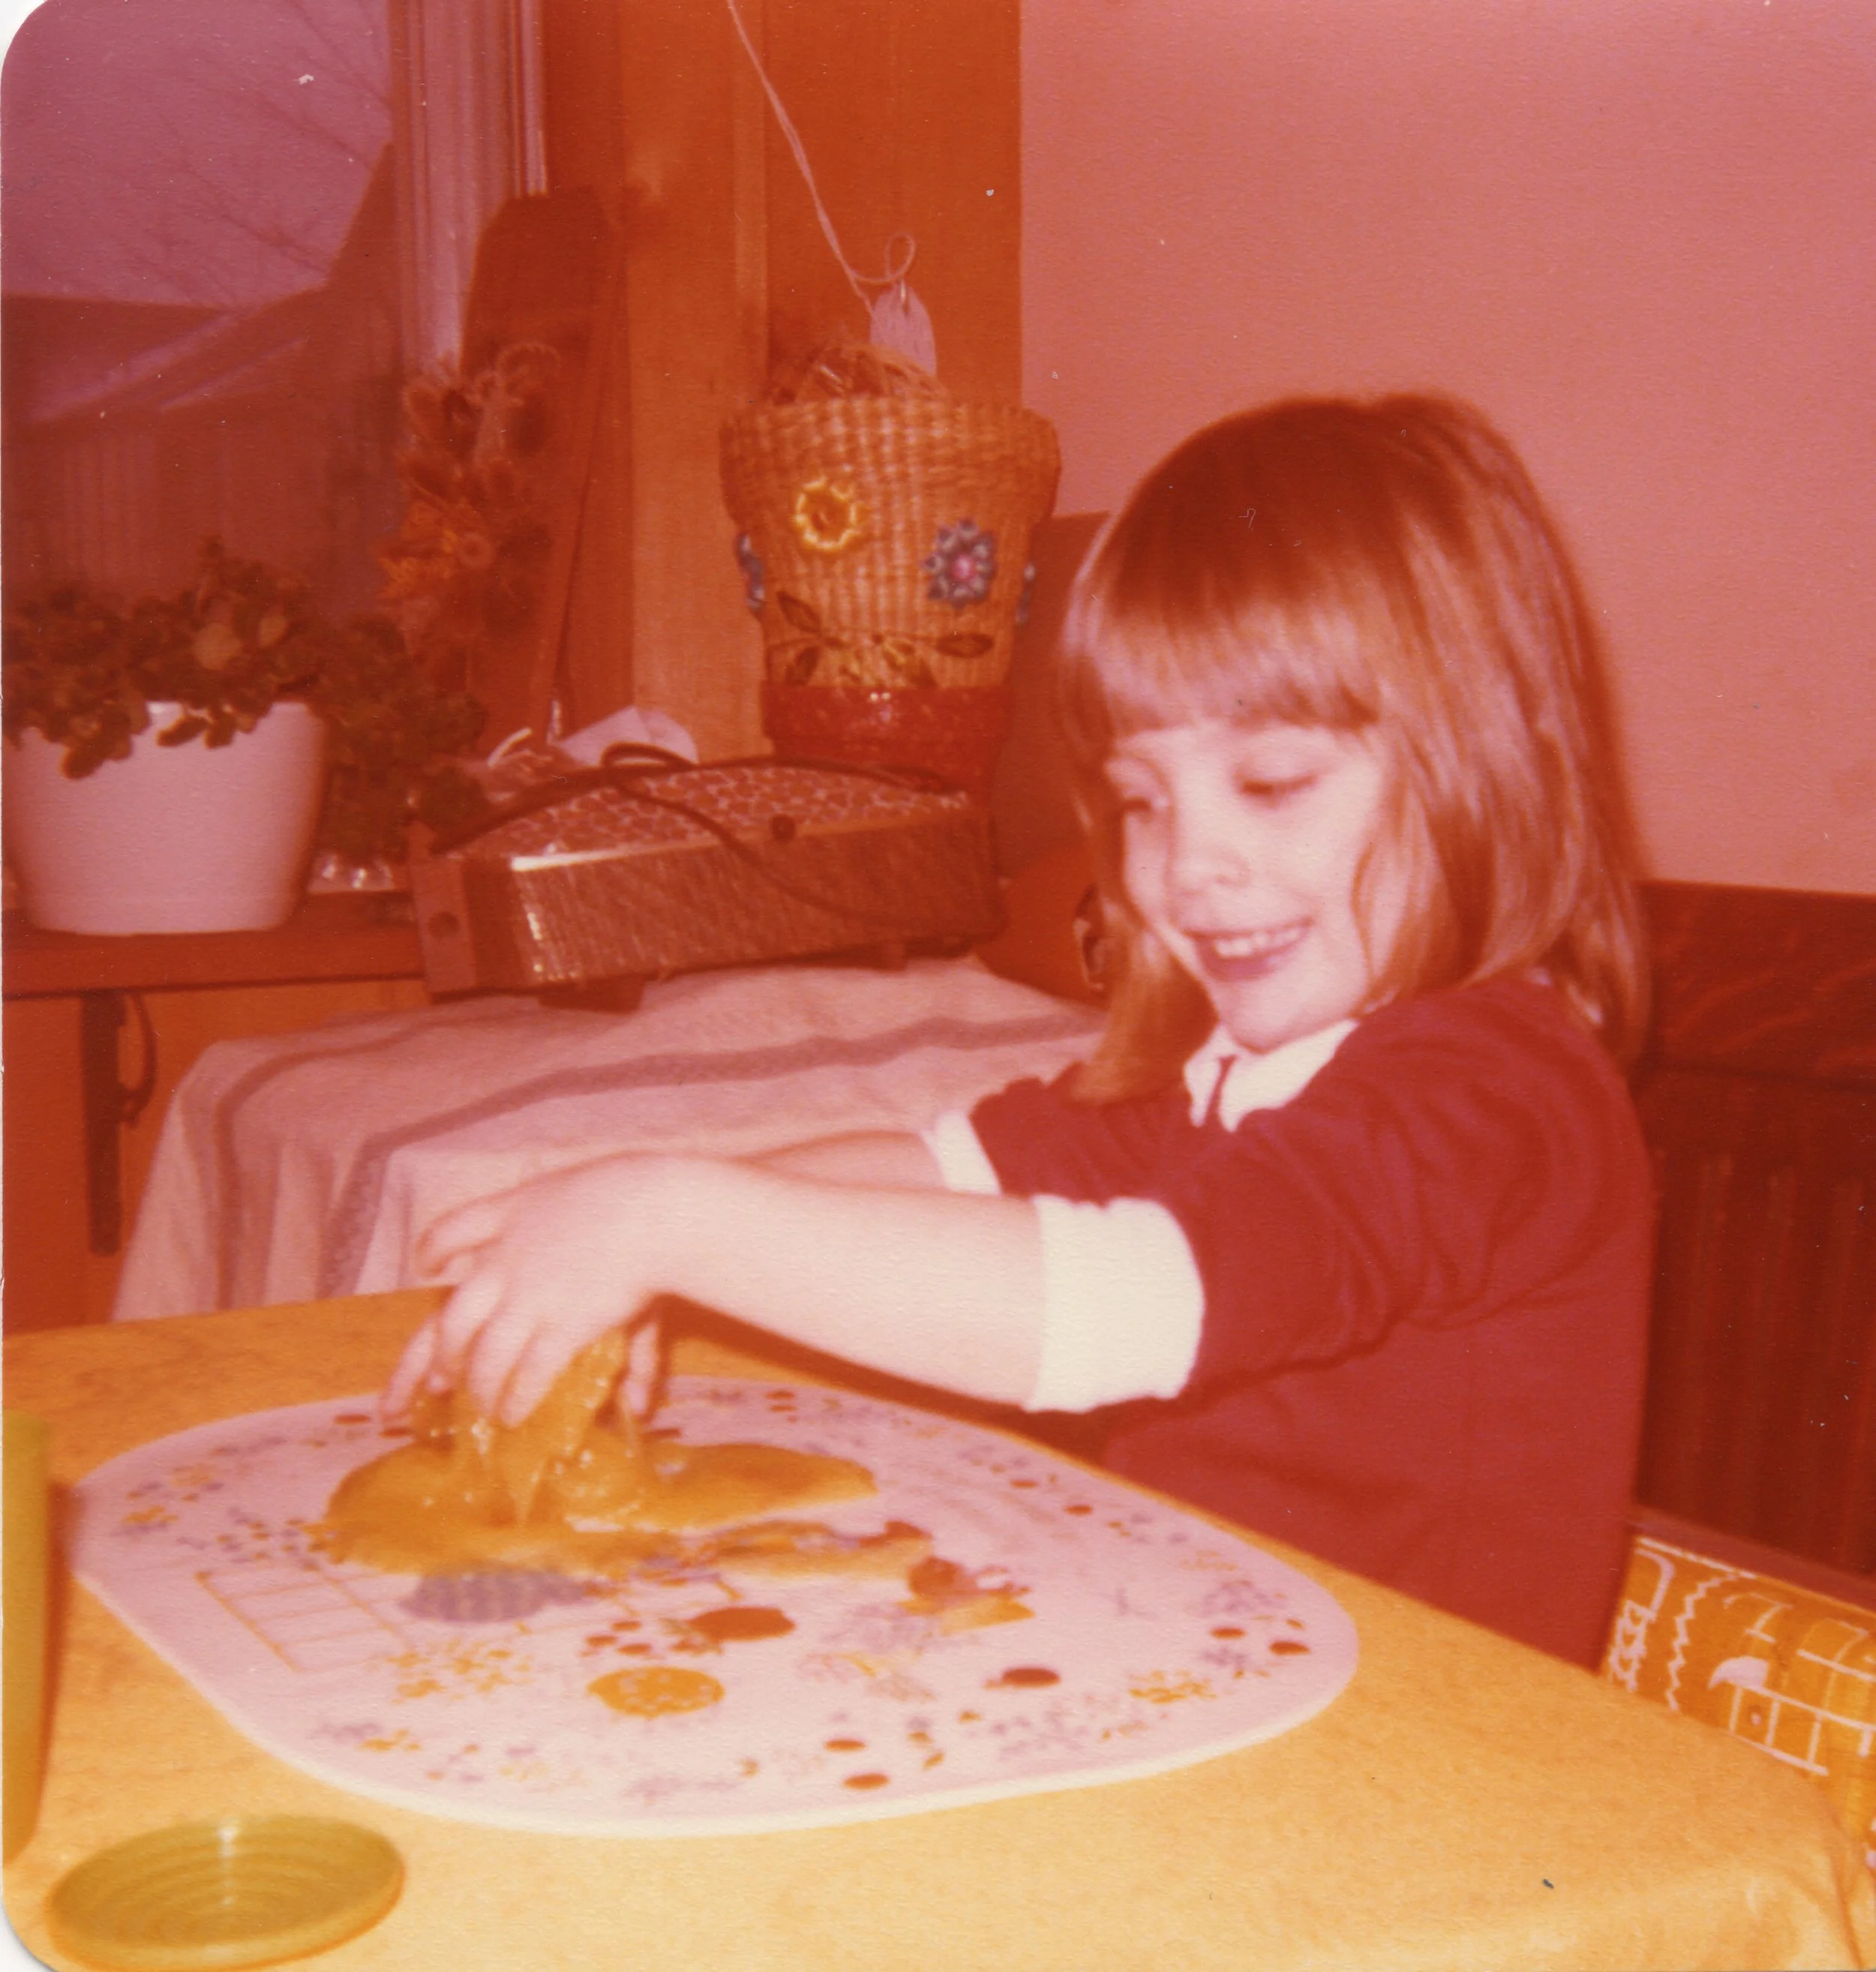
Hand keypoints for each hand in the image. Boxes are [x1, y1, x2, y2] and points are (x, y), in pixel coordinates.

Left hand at [381, 1156, 677, 1427]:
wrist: (655, 1211)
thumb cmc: (632, 1192)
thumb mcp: (597, 1208)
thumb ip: (588, 1242)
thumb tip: (595, 1285)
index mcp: (510, 1213)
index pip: (452, 1229)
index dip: (433, 1251)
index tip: (425, 1267)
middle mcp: (505, 1261)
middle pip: (451, 1318)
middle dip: (438, 1356)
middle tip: (436, 1382)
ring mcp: (528, 1298)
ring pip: (485, 1356)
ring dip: (481, 1388)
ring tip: (485, 1409)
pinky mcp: (559, 1328)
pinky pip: (528, 1374)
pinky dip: (519, 1399)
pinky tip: (515, 1415)